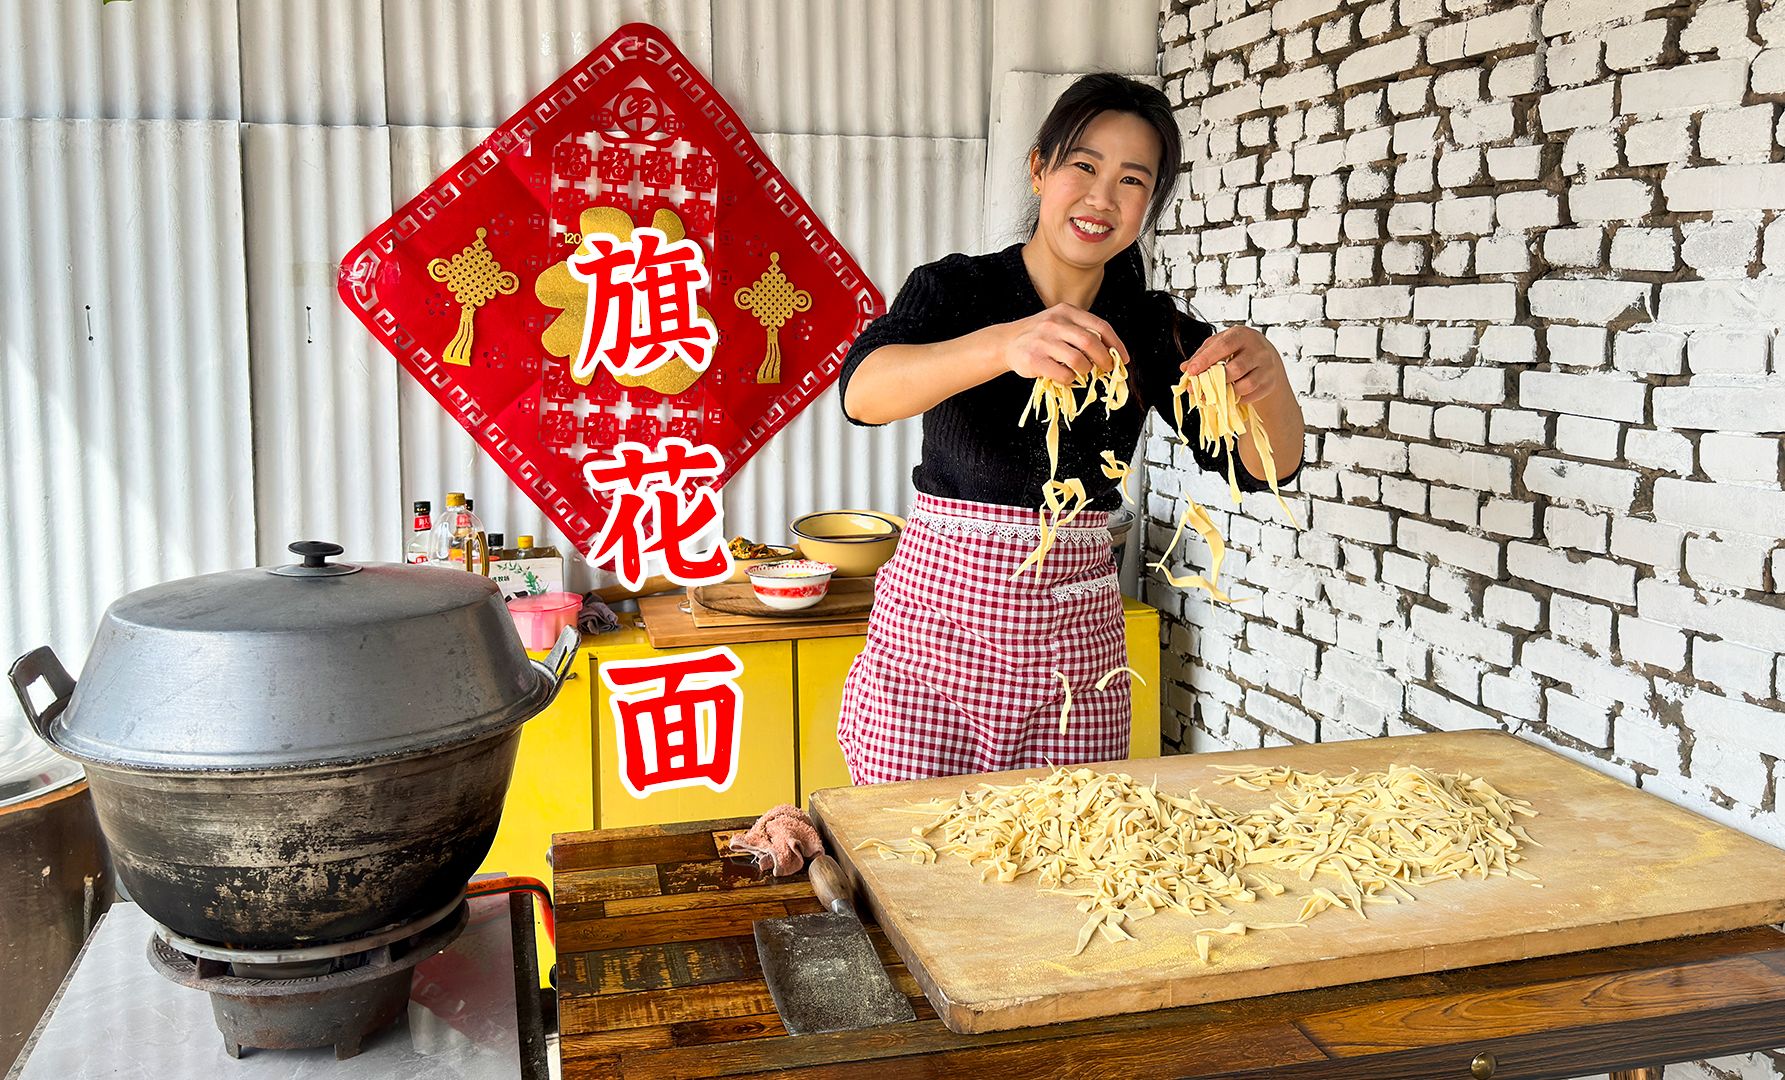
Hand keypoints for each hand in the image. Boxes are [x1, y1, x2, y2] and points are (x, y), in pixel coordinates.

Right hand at [995, 303, 1131, 385]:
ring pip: (1078, 360)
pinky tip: (1066, 377)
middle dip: (1105, 359)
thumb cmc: (1039, 336)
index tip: (1123, 358)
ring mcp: (1043, 341)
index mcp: (1066, 311)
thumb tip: (1111, 353)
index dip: (1116, 344)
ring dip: (1086, 371)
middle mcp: (1055, 323)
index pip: (1099, 326)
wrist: (1007, 342)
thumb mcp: (1059, 323)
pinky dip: (1070, 380)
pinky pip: (1063, 374)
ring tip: (1083, 372)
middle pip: (1091, 342)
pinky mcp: (1035, 360)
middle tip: (1107, 369)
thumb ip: (1082, 332)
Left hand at [1181, 325, 1286, 402]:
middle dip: (1216, 380)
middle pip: (1236, 369)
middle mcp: (1258, 350)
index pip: (1224, 346)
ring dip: (1226, 391)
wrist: (1264, 355)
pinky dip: (1236, 398)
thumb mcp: (1219, 344)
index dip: (1206, 359)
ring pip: (1245, 385)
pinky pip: (1250, 396)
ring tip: (1214, 391)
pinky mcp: (1269, 384)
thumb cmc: (1237, 348)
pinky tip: (1228, 394)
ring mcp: (1267, 368)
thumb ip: (1201, 354)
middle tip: (1200, 387)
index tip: (1191, 371)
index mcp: (1242, 335)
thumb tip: (1185, 368)